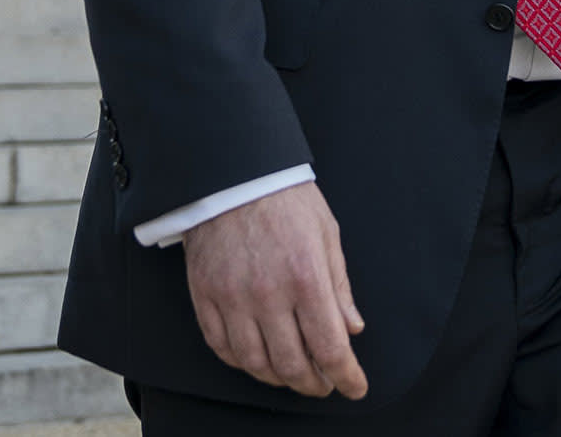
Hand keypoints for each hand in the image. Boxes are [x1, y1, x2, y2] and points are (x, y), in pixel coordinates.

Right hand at [182, 181, 367, 398]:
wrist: (234, 173)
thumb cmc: (287, 199)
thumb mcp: (327, 235)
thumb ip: (340, 287)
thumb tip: (353, 329)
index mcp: (306, 277)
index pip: (330, 347)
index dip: (346, 376)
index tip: (355, 387)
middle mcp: (268, 294)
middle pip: (292, 364)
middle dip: (314, 383)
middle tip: (324, 384)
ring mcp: (232, 297)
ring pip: (255, 362)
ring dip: (278, 378)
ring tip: (293, 375)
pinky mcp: (205, 295)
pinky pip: (221, 346)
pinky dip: (242, 362)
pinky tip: (257, 359)